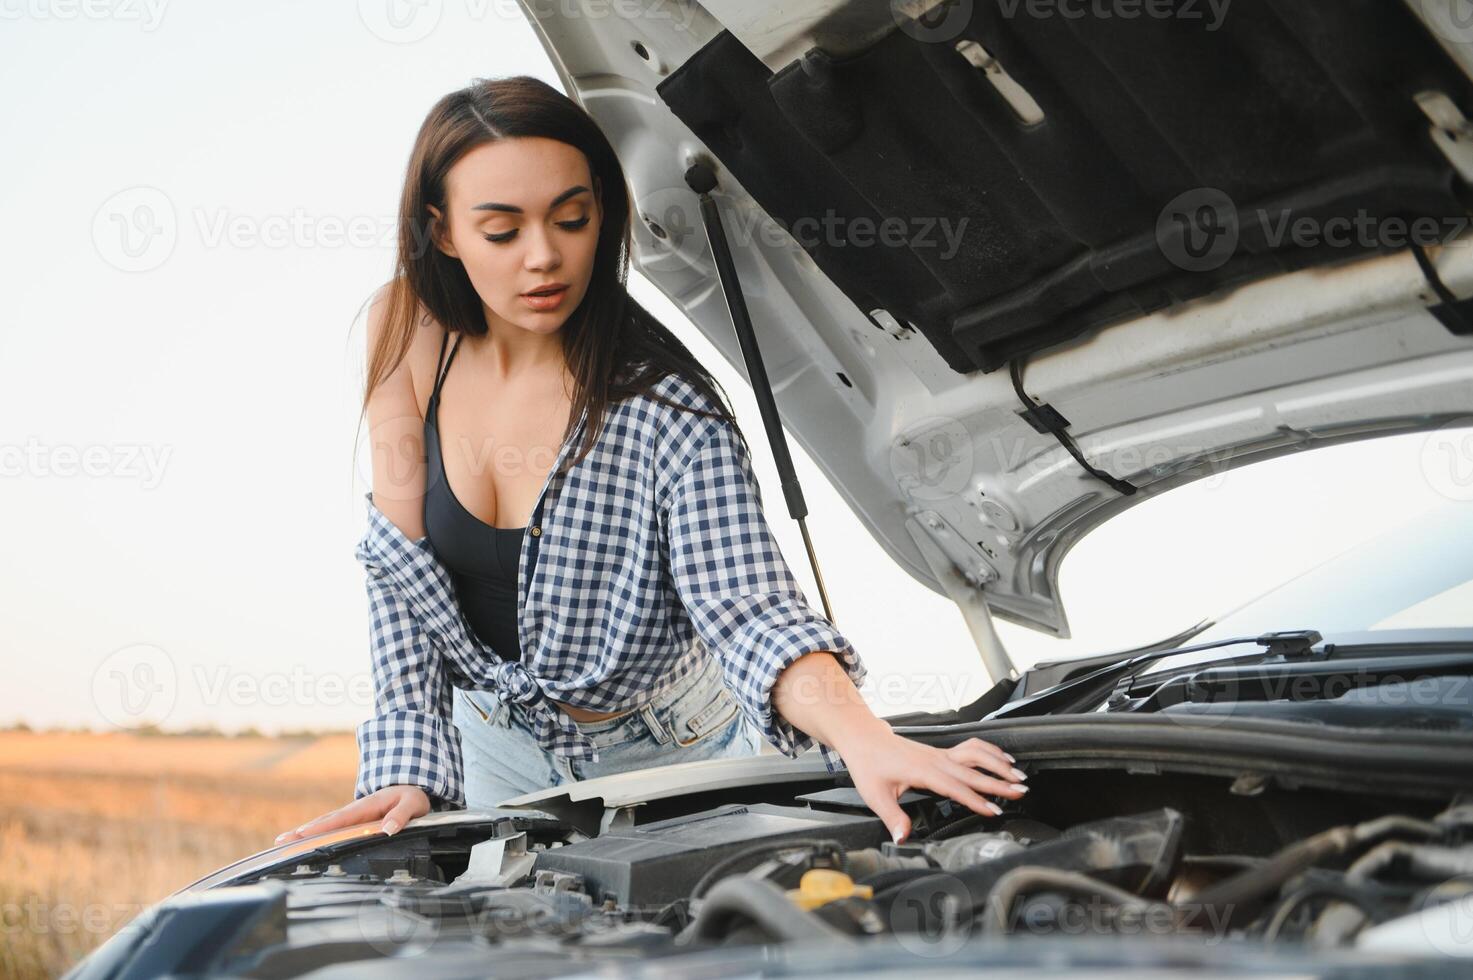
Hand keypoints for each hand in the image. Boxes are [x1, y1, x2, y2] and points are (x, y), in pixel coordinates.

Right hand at [273, 785, 429, 844]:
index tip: (303, 834)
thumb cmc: (410, 797)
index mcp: (366, 806)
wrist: (410, 789)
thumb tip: (388, 829)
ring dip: (302, 834)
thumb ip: (401, 815)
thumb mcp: (412, 804)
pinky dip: (314, 836)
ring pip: (324, 825)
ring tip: (281, 844)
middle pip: (324, 822)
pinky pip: (330, 830)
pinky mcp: (351, 824)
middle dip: (302, 832)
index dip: (321, 827)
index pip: (340, 818)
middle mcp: (353, 811)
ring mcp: (350, 817)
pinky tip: (300, 845)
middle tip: (280, 843)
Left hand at [838, 731, 1027, 843]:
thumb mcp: (875, 795)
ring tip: (1019, 776)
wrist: (864, 739)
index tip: (994, 810)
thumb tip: (903, 837)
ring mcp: (940, 754)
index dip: (976, 800)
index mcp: (923, 772)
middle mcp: (936, 760)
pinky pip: (970, 748)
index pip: (956, 788)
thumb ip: (893, 817)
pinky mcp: (941, 752)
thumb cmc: (869, 764)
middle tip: (1020, 792)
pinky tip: (1002, 758)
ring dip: (998, 764)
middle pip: (974, 772)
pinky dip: (989, 752)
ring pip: (976, 755)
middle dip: (999, 783)